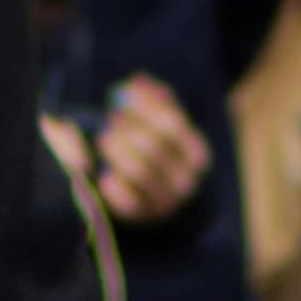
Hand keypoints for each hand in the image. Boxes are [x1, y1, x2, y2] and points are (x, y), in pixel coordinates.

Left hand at [93, 71, 212, 227]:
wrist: (151, 205)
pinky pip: (129, 203)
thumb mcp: (158, 126)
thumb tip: (138, 81)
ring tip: (104, 138)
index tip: (123, 92)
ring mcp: (165, 203)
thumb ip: (152, 102)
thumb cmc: (154, 155)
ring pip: (141, 172)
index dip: (145, 106)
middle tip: (111, 117)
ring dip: (119, 151)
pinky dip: (114, 187)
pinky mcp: (142, 219)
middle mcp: (186, 181)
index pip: (173, 123)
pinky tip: (104, 176)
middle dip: (130, 128)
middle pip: (156, 147)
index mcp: (196, 154)